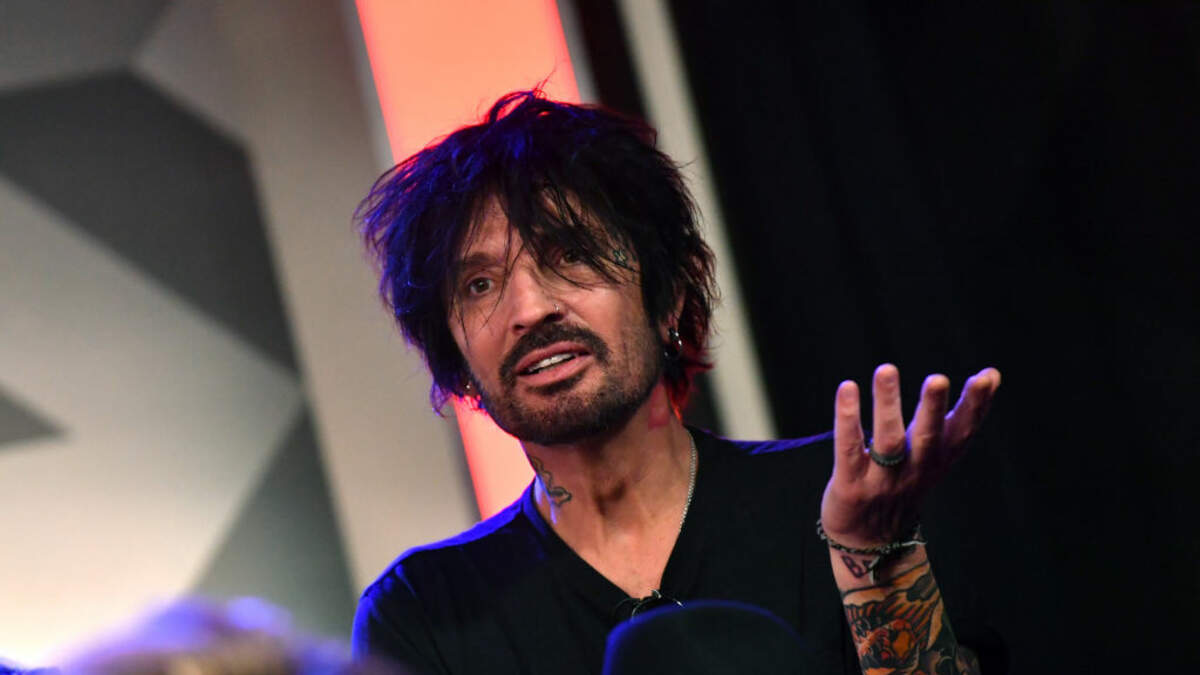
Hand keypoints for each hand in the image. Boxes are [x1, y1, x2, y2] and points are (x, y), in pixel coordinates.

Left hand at [819, 363, 1000, 548]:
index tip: (988, 376)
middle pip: (927, 438)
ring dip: (888, 405)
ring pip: (887, 441)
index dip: (976, 406)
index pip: (961, 432)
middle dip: (933, 408)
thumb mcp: (935, 456)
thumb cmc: (903, 484)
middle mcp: (914, 470)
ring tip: (887, 369)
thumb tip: (991, 374)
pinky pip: (848, 448)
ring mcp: (882, 480)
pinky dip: (848, 419)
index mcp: (937, 461)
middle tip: (938, 378)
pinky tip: (847, 388)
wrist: (870, 543)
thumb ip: (955, 419)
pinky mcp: (850, 485)